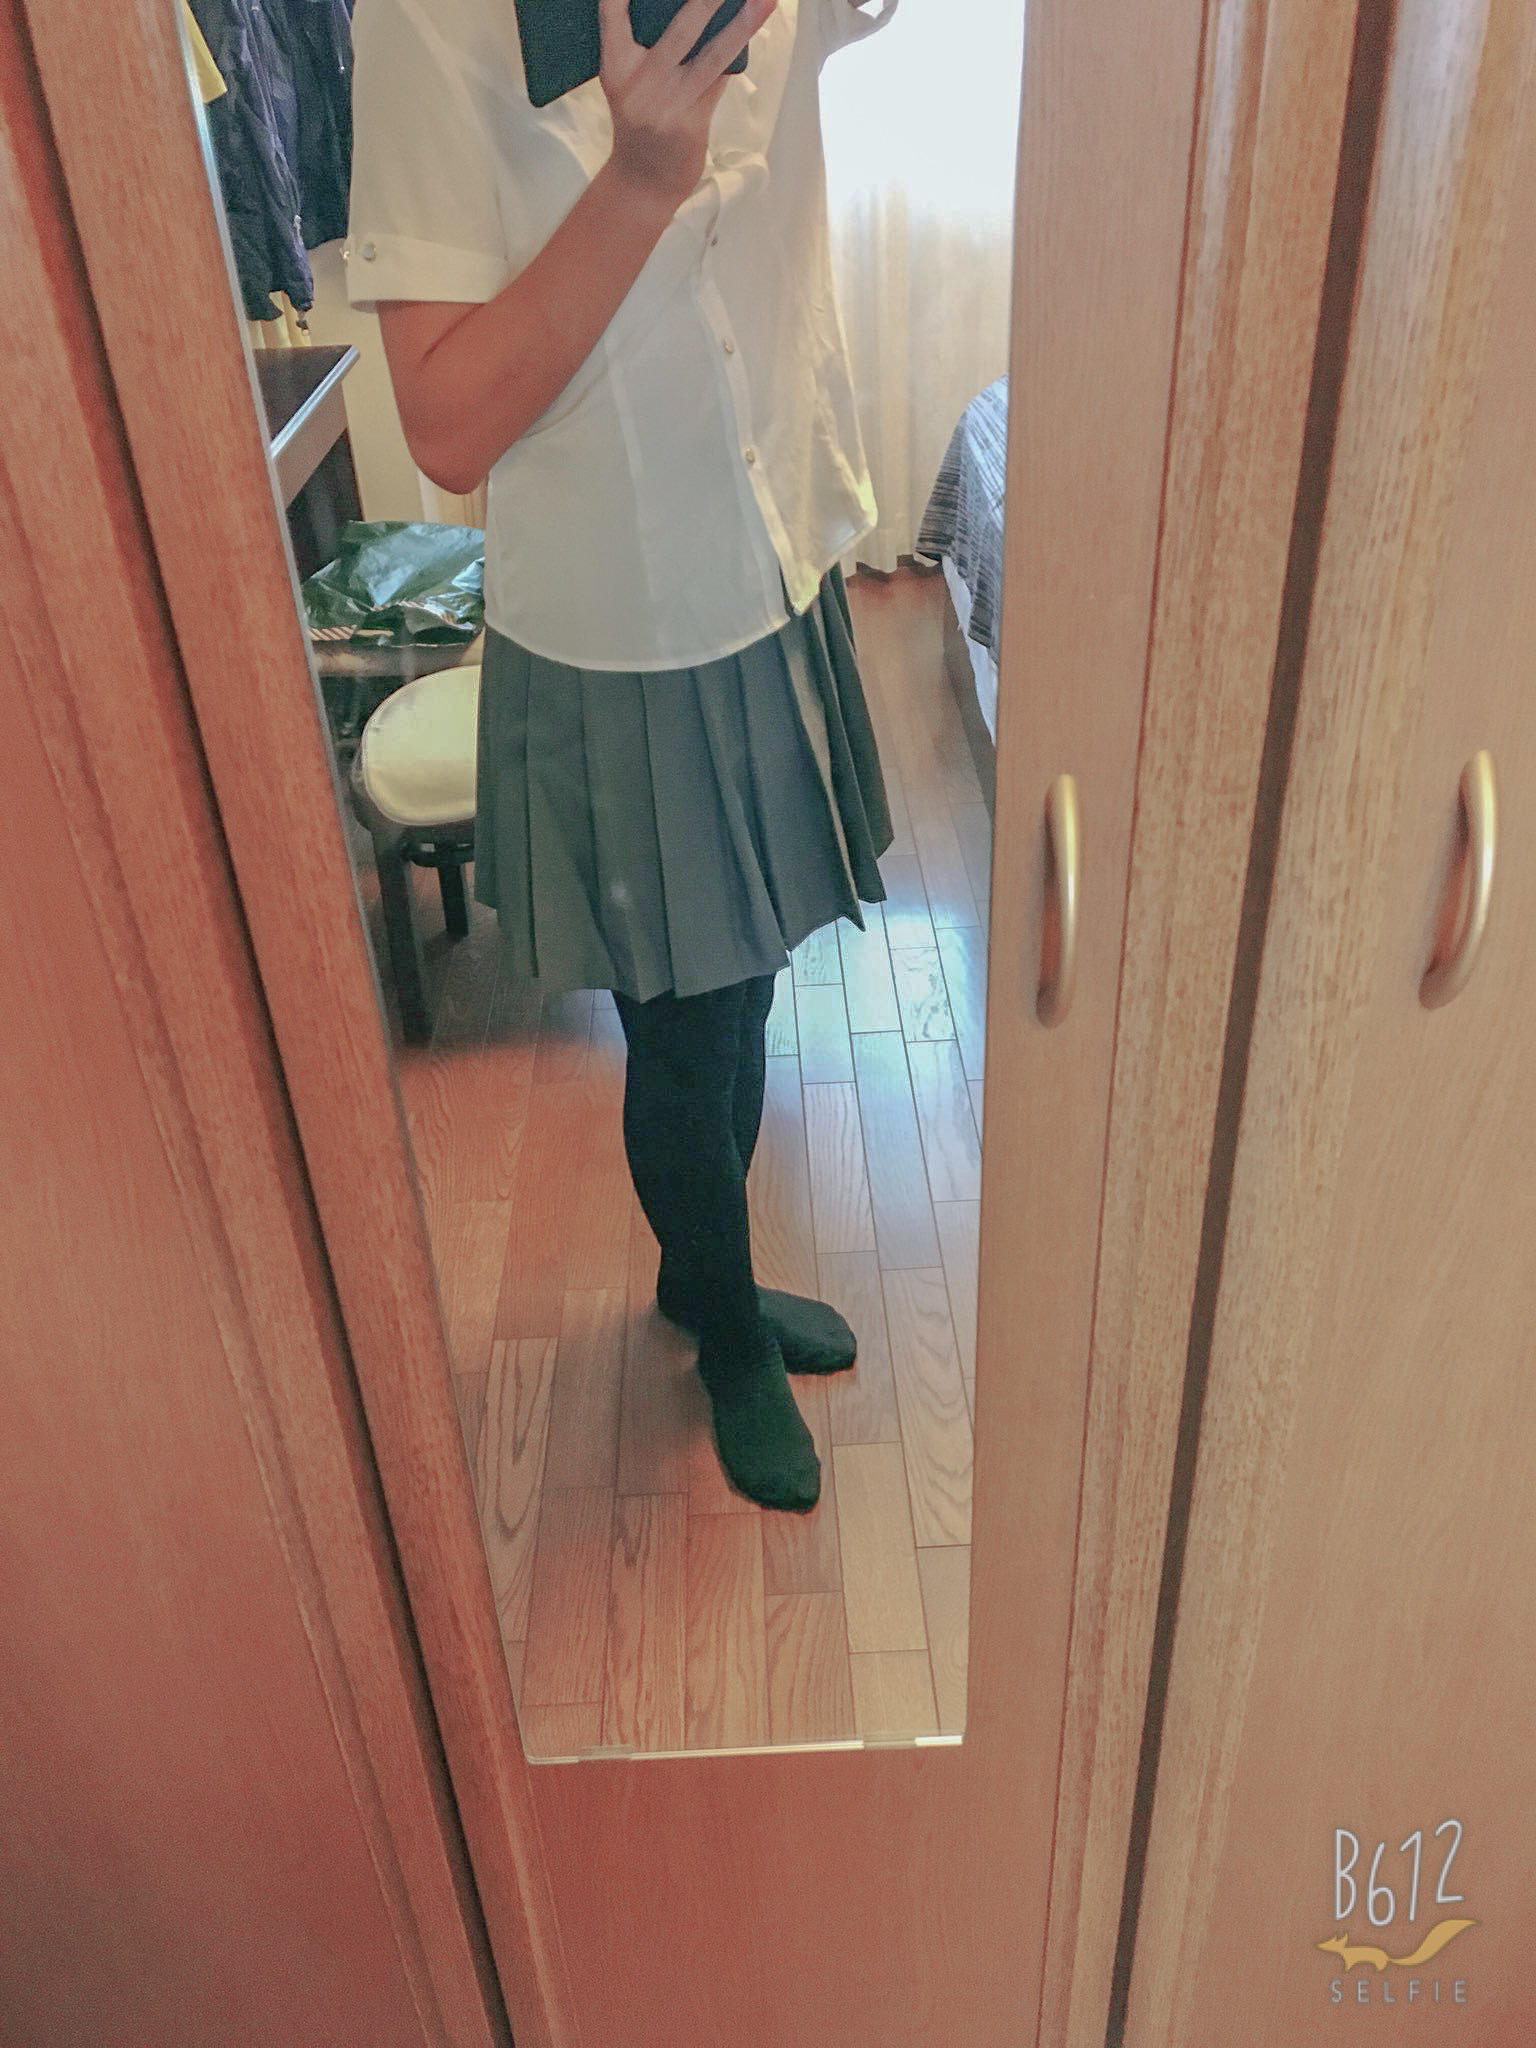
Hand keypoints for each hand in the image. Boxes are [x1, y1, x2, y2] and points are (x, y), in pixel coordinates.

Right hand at [599, 0, 775, 212]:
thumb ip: (647, 44)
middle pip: (680, 29)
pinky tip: (756, 21)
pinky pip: (721, 80)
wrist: (643, 180)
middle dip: (707, 0)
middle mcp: (639, 83)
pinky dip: (737, 51)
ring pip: (713, 55)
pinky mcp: (691, 124)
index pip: (614, 11)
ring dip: (742, 25)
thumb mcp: (629, 80)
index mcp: (615, 65)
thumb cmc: (641, 119)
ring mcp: (668, 105)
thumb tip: (701, 8)